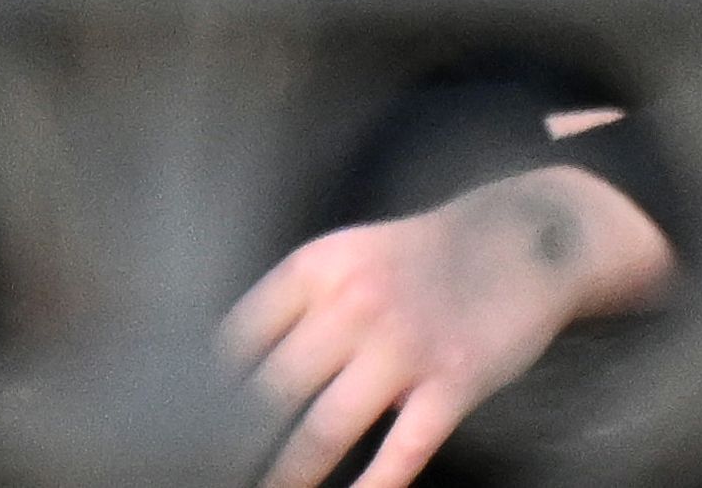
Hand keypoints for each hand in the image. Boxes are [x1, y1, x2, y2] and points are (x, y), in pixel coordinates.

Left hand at [227, 162, 676, 487]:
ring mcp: (403, 347)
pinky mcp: (455, 383)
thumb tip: (234, 357)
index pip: (238, 338)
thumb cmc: (421, 254)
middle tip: (205, 467)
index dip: (205, 388)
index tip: (180, 423)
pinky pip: (405, 447)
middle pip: (272, 389)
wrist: (521, 239)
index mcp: (313, 271)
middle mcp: (350, 307)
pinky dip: (375, 484)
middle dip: (235, 439)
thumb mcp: (345, 254)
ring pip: (326, 426)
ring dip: (290, 471)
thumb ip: (294, 300)